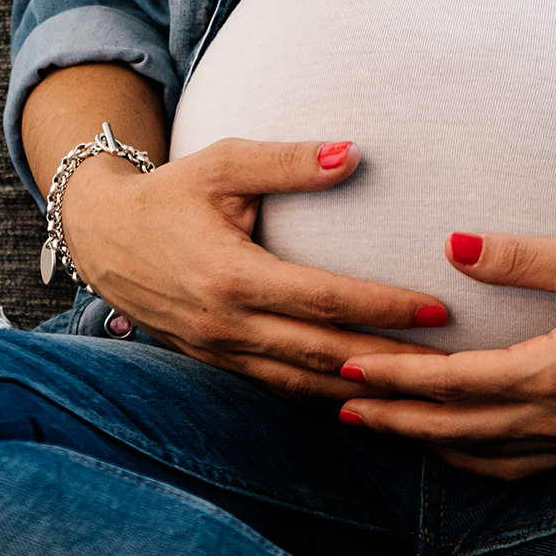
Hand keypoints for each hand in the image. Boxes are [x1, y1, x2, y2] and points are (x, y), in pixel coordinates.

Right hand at [61, 139, 449, 398]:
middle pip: (323, 354)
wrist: (101, 236)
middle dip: (391, 361)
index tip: (436, 309)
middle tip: (454, 365)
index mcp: (230, 275)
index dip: (382, 308)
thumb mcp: (224, 162)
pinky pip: (278, 389)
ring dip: (365, 391)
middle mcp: (224, 325)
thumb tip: (355, 154)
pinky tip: (366, 400)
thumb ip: (289, 161)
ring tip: (422, 392)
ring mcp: (217, 352)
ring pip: (303, 384)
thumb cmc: (171, 191)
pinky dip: (324, 398)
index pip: (323, 299)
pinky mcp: (215, 364)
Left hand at [338, 231, 555, 478]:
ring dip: (422, 441)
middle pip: (453, 428)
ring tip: (375, 423)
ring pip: (477, 455)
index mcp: (552, 372)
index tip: (350, 363)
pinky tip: (446, 448)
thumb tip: (453, 245)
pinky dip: (468, 461)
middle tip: (337, 403)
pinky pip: (511, 469)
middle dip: (392, 415)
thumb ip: (523, 256)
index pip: (455, 381)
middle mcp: (554, 418)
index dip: (399, 375)